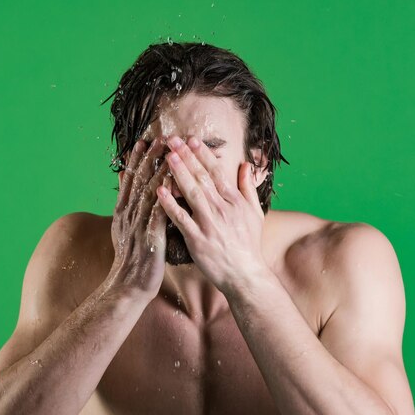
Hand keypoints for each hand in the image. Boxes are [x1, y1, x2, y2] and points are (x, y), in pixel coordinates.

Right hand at [106, 136, 170, 299]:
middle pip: (139, 180)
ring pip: (148, 192)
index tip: (144, 140)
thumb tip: (125, 183)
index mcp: (124, 211)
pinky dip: (164, 196)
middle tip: (160, 137)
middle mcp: (129, 214)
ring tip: (168, 152)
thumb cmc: (132, 259)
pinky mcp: (150, 237)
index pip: (130, 180)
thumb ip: (126, 205)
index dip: (137, 159)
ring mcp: (138, 225)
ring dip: (158, 170)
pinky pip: (158, 213)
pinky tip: (173, 183)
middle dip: (149, 157)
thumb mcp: (123, 228)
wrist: (128, 285)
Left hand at [156, 135, 268, 294]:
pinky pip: (181, 218)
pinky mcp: (197, 239)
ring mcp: (209, 223)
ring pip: (191, 192)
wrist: (245, 275)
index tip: (191, 139)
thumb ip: (248, 187)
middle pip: (202, 177)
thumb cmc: (249, 245)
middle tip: (172, 139)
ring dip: (178, 173)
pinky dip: (170, 204)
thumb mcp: (255, 213)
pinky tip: (159, 191)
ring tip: (166, 156)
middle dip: (186, 156)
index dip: (203, 154)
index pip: (216, 171)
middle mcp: (222, 208)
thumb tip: (246, 165)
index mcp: (233, 200)